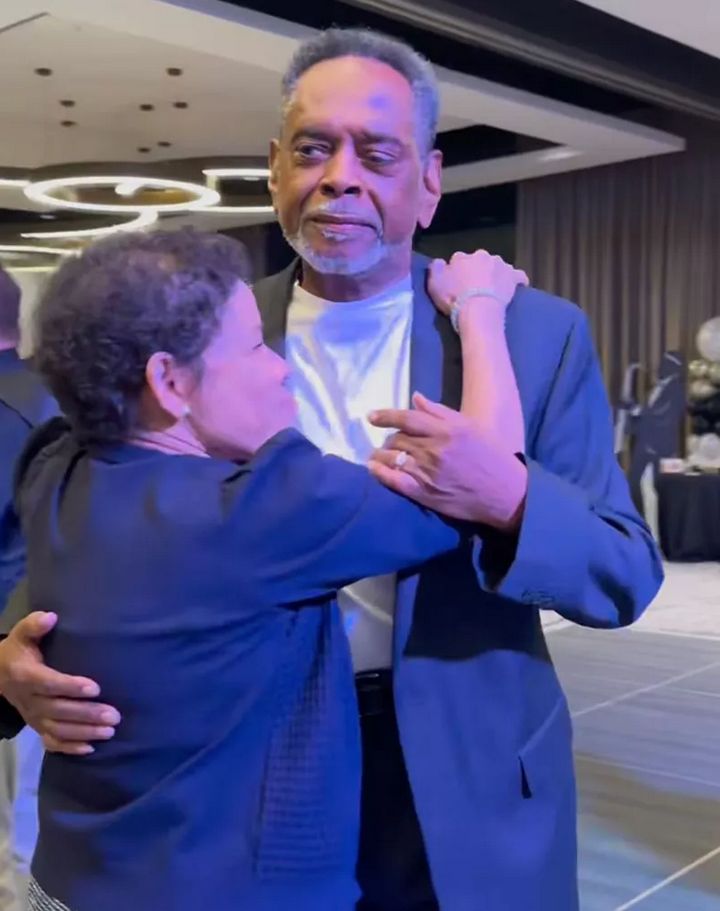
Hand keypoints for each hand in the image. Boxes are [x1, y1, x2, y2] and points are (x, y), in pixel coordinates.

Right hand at [0, 612, 119, 754]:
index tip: (96, 687)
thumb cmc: (18, 650)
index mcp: (25, 675)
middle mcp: (28, 700)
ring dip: (84, 732)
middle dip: (87, 714)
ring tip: (110, 731)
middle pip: (58, 711)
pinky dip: (69, 748)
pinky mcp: (36, 727)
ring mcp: (32, 717)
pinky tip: (90, 748)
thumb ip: (34, 625)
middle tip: (114, 715)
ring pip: (58, 729)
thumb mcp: (21, 634)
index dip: (71, 687)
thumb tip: (51, 616)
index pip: (49, 683)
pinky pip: (51, 742)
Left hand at [368, 393, 527, 530]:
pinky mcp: (424, 493)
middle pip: (398, 439)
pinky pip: (394, 481)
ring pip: (393, 458)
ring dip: (381, 454)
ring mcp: (428, 473)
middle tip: (388, 441)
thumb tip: (415, 397)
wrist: (505, 493)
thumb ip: (440, 411)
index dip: (386, 416)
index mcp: (447, 430)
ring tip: (378, 454)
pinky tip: (373, 468)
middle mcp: (434, 450)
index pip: (408, 418)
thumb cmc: (490, 456)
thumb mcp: (469, 427)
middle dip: (389, 438)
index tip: (371, 416)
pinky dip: (380, 473)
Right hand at [428, 250, 527, 317]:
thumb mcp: (434, 284)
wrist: (478, 310)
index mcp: (462, 257)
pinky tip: (516, 286)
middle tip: (475, 288)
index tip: (457, 283)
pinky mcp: (513, 277)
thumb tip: (440, 262)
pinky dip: (517, 280)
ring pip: (497, 266)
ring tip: (493, 289)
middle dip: (478, 270)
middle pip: (479, 261)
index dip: (458, 271)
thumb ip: (435, 269)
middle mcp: (481, 256)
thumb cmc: (454, 299)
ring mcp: (500, 265)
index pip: (458, 260)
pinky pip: (518, 276)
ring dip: (495, 274)